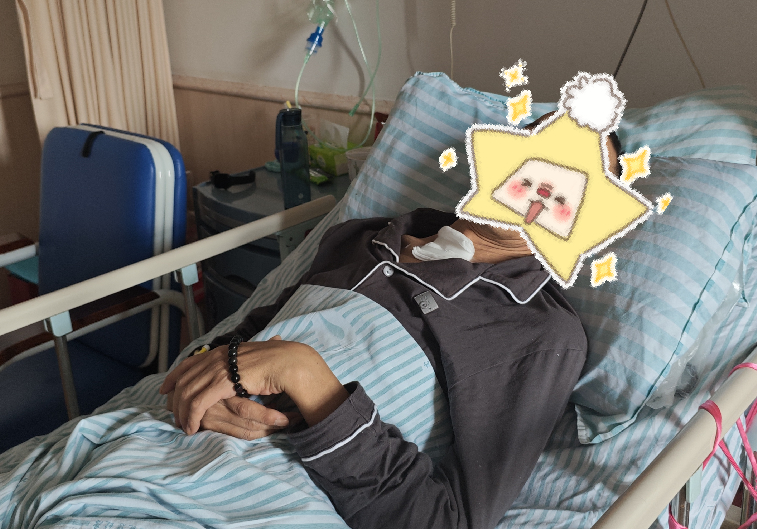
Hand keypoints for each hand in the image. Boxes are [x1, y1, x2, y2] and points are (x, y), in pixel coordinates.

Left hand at [160, 336, 348, 434]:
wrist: (288, 362)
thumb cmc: (276, 361)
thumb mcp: (250, 359)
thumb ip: (238, 363)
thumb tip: (237, 364)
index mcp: (221, 351)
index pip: (188, 363)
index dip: (174, 376)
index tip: (165, 389)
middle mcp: (214, 358)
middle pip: (183, 380)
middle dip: (174, 400)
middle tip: (173, 415)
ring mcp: (217, 368)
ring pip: (187, 393)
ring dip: (182, 413)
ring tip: (184, 427)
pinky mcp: (222, 382)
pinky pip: (198, 403)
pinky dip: (192, 417)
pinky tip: (193, 428)